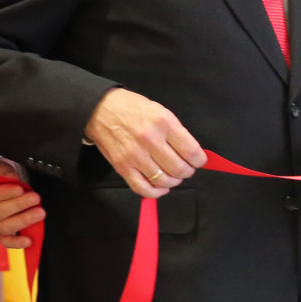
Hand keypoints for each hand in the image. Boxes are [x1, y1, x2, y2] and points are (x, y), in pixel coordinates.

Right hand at [0, 160, 39, 249]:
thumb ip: (3, 173)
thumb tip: (14, 178)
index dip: (3, 193)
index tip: (20, 189)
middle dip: (17, 206)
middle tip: (35, 198)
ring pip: (1, 228)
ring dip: (22, 221)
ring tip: (39, 213)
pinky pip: (4, 240)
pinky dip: (17, 242)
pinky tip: (29, 240)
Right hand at [85, 87, 205, 197]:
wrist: (101, 110)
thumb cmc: (134, 109)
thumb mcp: (161, 112)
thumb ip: (177, 133)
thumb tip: (192, 153)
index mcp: (164, 123)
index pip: (191, 151)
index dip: (199, 161)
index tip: (199, 161)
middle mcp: (150, 140)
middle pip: (178, 168)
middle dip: (187, 172)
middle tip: (186, 169)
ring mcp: (135, 155)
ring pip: (163, 180)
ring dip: (173, 182)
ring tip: (173, 176)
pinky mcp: (121, 167)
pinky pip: (142, 188)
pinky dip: (155, 192)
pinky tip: (161, 188)